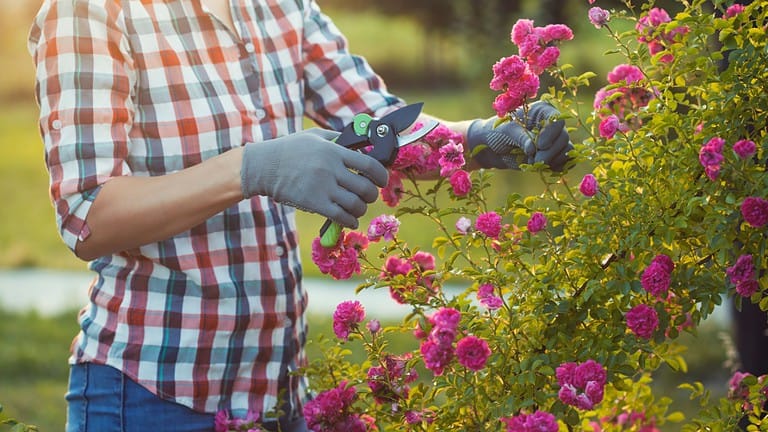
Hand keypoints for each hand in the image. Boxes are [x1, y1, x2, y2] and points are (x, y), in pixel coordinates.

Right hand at [241, 128, 388, 228]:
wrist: (264, 166)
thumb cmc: (290, 149)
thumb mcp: (315, 136)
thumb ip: (338, 139)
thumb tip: (361, 144)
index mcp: (334, 151)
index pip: (369, 165)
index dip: (381, 175)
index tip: (382, 180)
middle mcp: (331, 169)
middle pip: (365, 188)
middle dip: (371, 195)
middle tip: (367, 196)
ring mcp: (323, 188)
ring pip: (355, 205)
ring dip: (360, 209)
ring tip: (357, 208)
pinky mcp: (314, 204)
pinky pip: (341, 217)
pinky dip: (350, 221)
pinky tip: (349, 220)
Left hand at [466, 101, 572, 170]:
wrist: (493, 149)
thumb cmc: (498, 132)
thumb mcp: (506, 132)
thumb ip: (521, 138)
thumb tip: (534, 149)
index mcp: (542, 111)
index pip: (557, 119)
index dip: (551, 133)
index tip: (540, 145)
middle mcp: (551, 124)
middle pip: (563, 137)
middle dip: (550, 152)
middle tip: (534, 160)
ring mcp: (554, 140)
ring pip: (566, 150)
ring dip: (551, 160)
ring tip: (532, 163)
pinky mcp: (553, 155)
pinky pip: (565, 161)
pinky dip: (555, 166)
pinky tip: (541, 167)